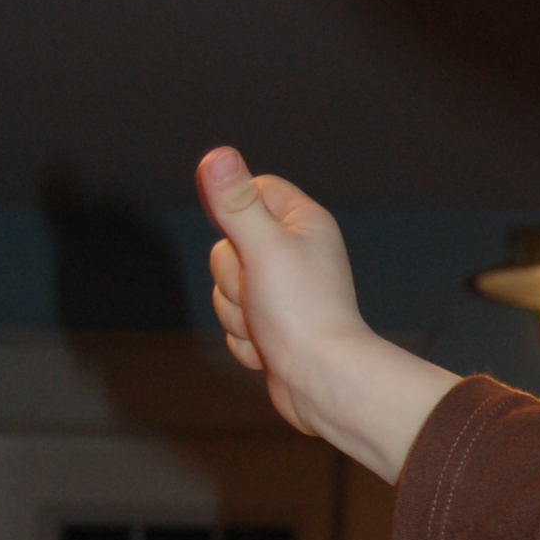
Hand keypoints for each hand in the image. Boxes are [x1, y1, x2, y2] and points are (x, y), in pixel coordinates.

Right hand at [197, 149, 456, 482]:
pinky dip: (245, 341)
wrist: (323, 383)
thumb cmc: (302, 312)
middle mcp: (296, 254)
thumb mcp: (263, 248)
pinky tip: (270, 351)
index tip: (242, 237)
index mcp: (303, 223)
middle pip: (227, 245)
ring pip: (226, 289)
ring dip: (237, 315)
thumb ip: (236, 203)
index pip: (255, 188)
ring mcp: (283, 293)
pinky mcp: (273, 327)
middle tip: (261, 293)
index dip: (236, 211)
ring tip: (269, 327)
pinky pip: (234, 324)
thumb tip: (217, 156)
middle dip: (233, 278)